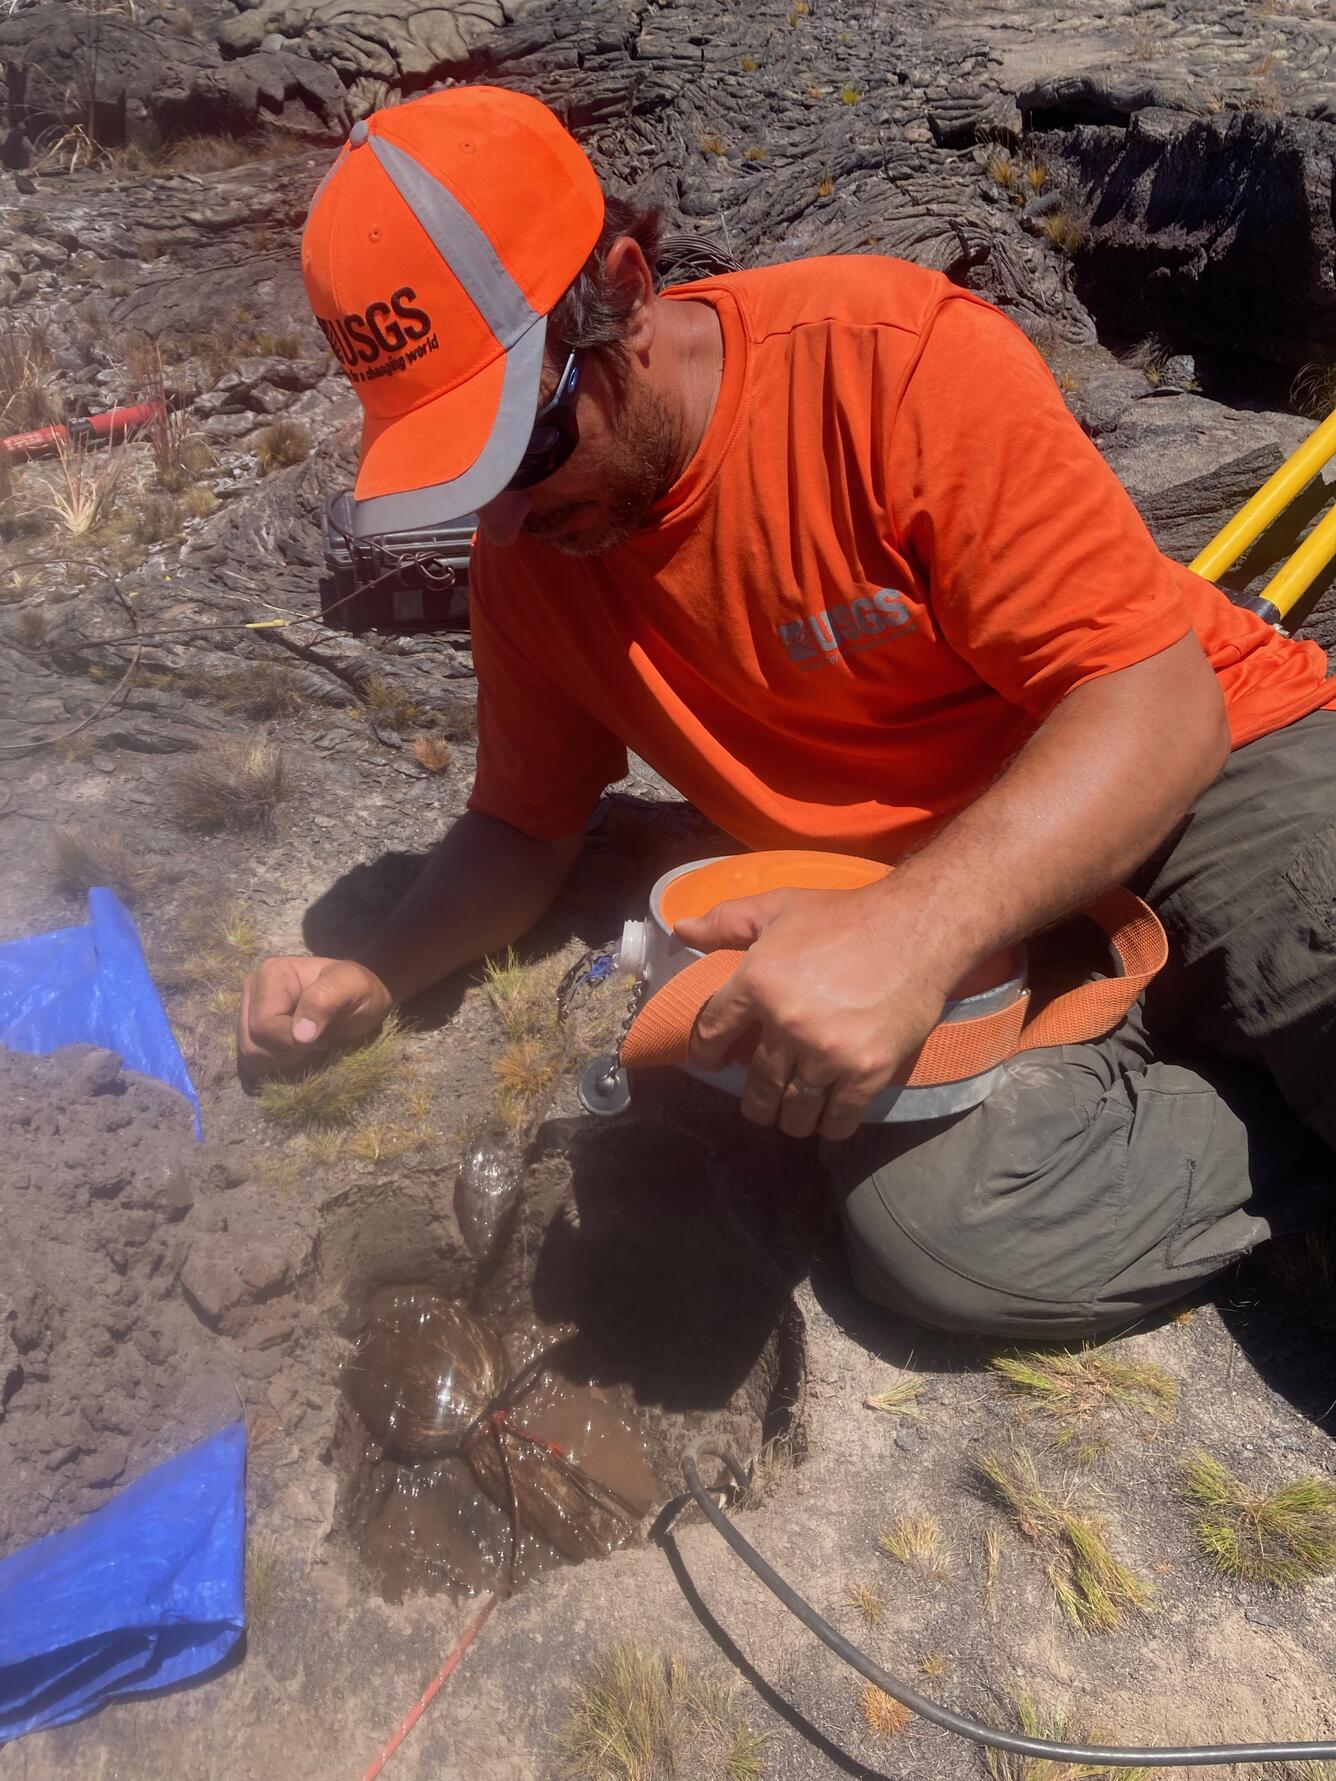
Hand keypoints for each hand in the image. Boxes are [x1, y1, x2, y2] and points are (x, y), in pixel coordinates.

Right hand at [237, 956, 393, 1077]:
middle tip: (318, 1042)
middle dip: (289, 1051)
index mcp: (271, 973)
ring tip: (308, 1046)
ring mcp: (248, 1011)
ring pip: (250, 1054)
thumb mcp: (352, 987)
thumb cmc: (359, 991)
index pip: (264, 1024)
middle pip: (253, 1042)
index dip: (293, 1041)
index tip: (324, 1039)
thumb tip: (299, 1035)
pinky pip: (252, 1060)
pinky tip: (298, 1052)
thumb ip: (324, 1001)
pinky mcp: (251, 1031)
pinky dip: (276, 1063)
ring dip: (282, 1059)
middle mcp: (252, 990)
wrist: (361, 1002)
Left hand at [674, 886, 950, 1140]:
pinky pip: (839, 1116)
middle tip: (758, 1104)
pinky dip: (830, 1126)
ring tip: (791, 1117)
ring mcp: (827, 1052)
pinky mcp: (867, 1071)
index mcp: (757, 982)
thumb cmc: (845, 916)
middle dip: (754, 1100)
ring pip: (795, 1107)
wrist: (918, 930)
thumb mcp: (779, 906)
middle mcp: (787, 1024)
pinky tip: (827, 1124)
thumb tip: (680, 930)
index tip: (711, 1063)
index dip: (706, 1053)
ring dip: (790, 1118)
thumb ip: (726, 921)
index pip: (713, 1032)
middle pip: (756, 1083)